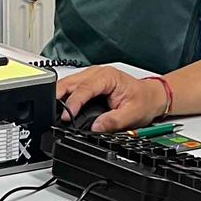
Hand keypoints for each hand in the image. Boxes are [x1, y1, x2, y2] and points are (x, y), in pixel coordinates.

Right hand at [53, 66, 168, 132]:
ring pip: (67, 83)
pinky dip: (63, 95)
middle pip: (70, 82)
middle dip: (57, 96)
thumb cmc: (143, 101)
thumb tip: (95, 127)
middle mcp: (98, 73)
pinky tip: (60, 105)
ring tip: (52, 110)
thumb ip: (113, 121)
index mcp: (108, 77)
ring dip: (58, 95)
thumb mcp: (132, 115)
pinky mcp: (88, 82)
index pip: (85, 88)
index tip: (67, 116)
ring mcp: (91, 76)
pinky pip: (71, 86)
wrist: (151, 96)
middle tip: (49, 111)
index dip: (73, 103)